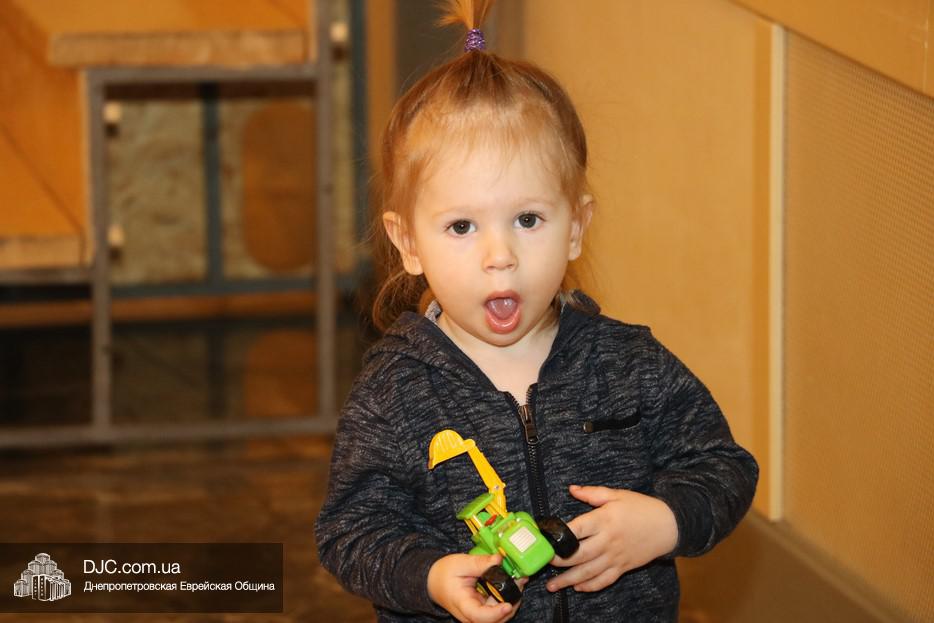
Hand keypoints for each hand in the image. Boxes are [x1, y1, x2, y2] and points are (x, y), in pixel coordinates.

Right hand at [427, 553, 519, 622]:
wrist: (435, 582)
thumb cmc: (444, 574)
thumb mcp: (460, 564)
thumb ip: (479, 563)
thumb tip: (499, 559)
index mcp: (463, 605)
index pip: (480, 616)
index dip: (496, 613)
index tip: (507, 605)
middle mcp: (471, 616)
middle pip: (495, 619)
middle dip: (511, 602)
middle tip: (520, 581)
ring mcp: (479, 616)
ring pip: (501, 617)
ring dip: (512, 599)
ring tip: (519, 580)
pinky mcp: (484, 611)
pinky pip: (500, 610)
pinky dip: (509, 597)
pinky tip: (514, 583)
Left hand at [547, 485, 677, 592]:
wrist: (669, 526)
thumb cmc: (641, 507)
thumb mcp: (617, 494)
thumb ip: (592, 493)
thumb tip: (571, 489)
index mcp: (604, 520)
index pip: (577, 530)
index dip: (559, 536)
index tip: (545, 539)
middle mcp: (608, 541)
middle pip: (579, 555)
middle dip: (558, 561)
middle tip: (542, 563)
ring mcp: (616, 557)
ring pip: (588, 573)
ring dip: (568, 581)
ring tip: (552, 586)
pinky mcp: (623, 568)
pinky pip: (604, 580)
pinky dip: (590, 586)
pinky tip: (577, 588)